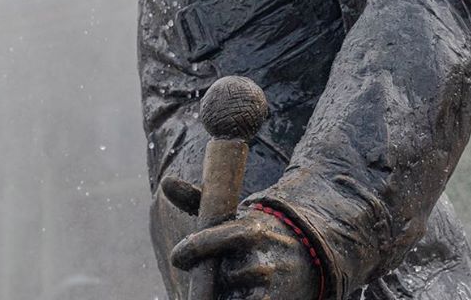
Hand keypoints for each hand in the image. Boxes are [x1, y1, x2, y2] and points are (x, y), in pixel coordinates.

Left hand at [163, 176, 319, 299]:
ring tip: (226, 284)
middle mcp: (262, 258)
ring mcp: (269, 285)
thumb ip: (197, 201)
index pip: (221, 235)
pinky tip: (235, 292)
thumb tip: (165, 181)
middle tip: (205, 277)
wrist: (305, 254)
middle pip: (221, 274)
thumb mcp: (231, 216)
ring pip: (230, 296)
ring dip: (222, 293)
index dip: (195, 246)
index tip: (177, 257)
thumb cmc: (254, 234)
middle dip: (210, 276)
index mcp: (253, 230)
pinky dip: (236, 299)